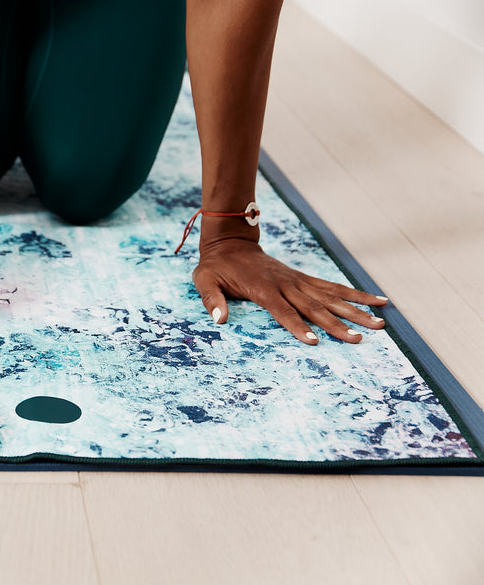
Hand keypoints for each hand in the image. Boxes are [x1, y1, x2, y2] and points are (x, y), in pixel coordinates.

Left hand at [192, 237, 387, 344]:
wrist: (230, 242)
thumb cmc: (216, 267)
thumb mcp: (204, 281)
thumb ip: (212, 300)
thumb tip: (219, 319)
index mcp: (263, 289)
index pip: (283, 312)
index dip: (298, 327)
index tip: (315, 342)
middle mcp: (285, 285)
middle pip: (315, 307)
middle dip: (338, 324)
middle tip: (359, 339)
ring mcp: (297, 281)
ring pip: (331, 297)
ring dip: (356, 310)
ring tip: (380, 324)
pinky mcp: (303, 278)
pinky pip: (333, 286)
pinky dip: (355, 294)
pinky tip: (378, 301)